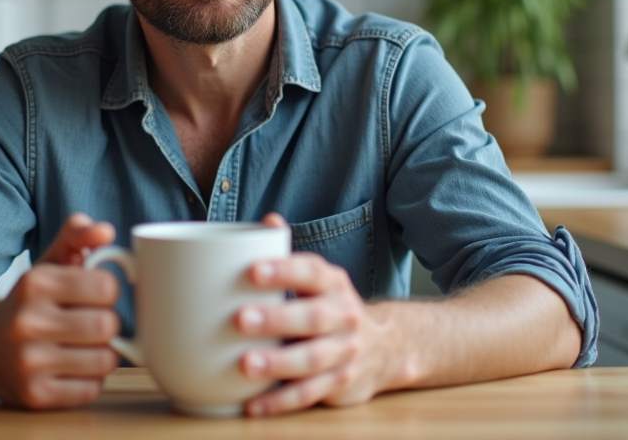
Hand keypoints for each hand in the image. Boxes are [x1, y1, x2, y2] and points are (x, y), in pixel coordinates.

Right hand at [0, 213, 120, 408]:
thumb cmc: (28, 301)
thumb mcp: (48, 262)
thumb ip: (77, 236)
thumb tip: (105, 231)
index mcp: (34, 284)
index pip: (106, 287)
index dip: (107, 291)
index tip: (95, 295)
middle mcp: (27, 323)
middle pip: (107, 325)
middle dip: (107, 324)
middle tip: (91, 322)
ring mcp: (28, 363)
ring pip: (105, 360)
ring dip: (103, 354)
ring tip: (83, 346)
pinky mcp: (34, 396)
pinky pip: (91, 390)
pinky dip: (90, 380)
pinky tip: (72, 368)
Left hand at [235, 213, 400, 416]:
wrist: (386, 347)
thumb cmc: (330, 307)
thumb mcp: (318, 278)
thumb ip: (288, 254)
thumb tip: (267, 222)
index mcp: (332, 284)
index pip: (311, 272)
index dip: (283, 271)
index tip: (252, 271)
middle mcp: (343, 316)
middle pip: (312, 317)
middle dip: (277, 318)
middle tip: (241, 319)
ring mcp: (345, 352)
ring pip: (312, 359)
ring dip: (278, 363)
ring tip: (245, 365)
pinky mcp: (341, 384)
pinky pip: (310, 394)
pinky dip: (281, 401)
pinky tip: (253, 404)